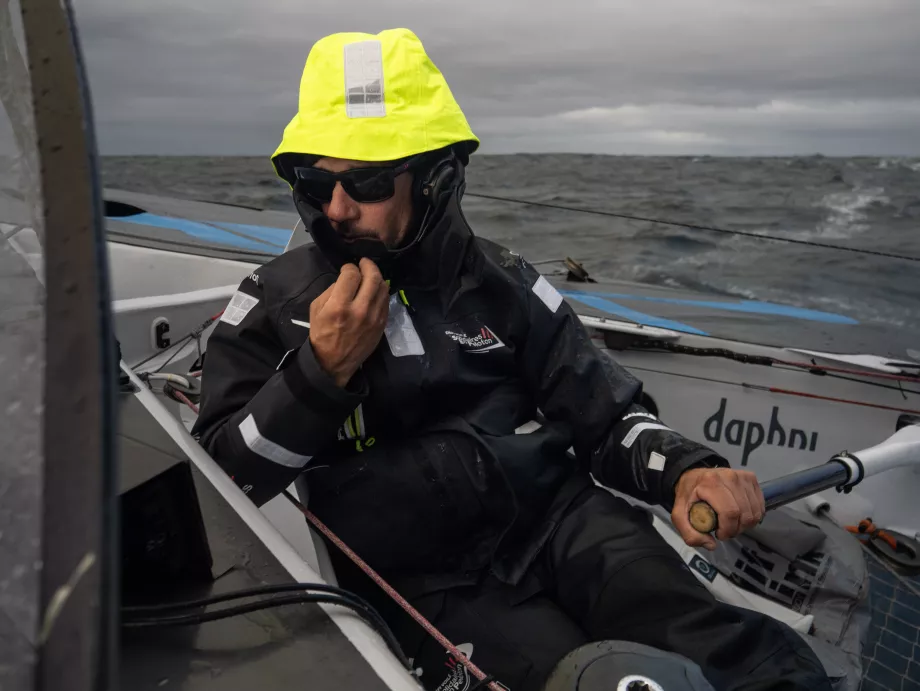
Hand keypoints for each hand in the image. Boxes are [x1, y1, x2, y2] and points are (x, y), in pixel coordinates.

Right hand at [309, 258, 388, 387]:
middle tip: (364, 263)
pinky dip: (381, 291)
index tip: (347, 269)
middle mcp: (360, 310)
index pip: (351, 275)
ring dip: (377, 277)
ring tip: (370, 275)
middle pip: (373, 277)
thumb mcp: (315, 309)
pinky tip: (375, 290)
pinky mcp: (382, 324)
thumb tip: (345, 279)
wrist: (333, 363)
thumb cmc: (322, 335)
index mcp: (339, 306)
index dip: (349, 268)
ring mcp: (374, 318)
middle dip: (368, 265)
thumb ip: (330, 290)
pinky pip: (386, 301)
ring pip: (383, 287)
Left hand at [671, 467, 764, 550]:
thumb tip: (711, 545)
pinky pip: (760, 505)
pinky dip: (752, 516)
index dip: (727, 529)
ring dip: (745, 524)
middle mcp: (729, 476)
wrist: (694, 477)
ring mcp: (742, 476)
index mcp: (710, 483)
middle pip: (744, 514)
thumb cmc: (688, 495)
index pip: (729, 512)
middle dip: (736, 529)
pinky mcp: (750, 478)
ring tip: (731, 522)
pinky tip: (740, 515)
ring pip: (754, 511)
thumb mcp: (679, 515)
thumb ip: (690, 534)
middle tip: (725, 530)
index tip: (719, 534)